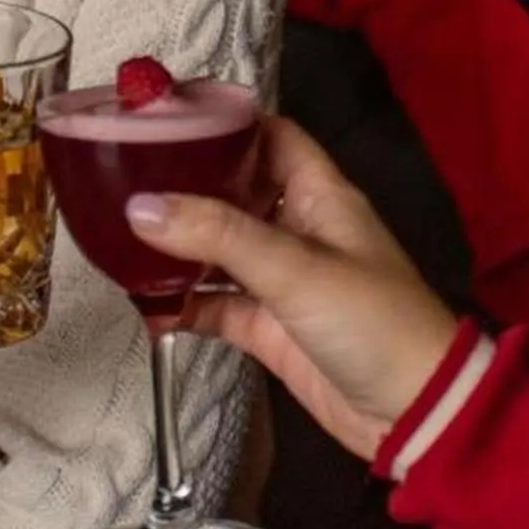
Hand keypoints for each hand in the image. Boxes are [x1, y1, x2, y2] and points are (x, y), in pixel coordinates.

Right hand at [135, 117, 461, 463]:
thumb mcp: (295, 268)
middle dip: (186, 183)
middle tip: (123, 173)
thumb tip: (140, 206)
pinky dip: (183, 303)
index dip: (227, 122)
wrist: (413, 412)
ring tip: (115, 232)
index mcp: (320, 196)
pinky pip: (217, 305)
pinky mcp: (269, 329)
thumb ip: (219, 235)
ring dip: (177, 246)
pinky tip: (141, 301)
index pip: (272, 137)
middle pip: (235, 191)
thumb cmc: (370, 320)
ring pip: (220, 251)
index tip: (166, 116)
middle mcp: (298, 229)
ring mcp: (282, 281)